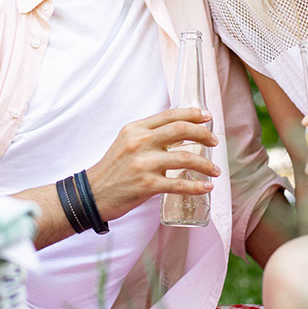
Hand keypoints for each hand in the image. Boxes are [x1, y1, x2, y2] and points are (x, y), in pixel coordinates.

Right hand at [86, 107, 220, 220]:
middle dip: (204, 135)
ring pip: (185, 158)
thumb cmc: (113, 169)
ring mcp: (144, 164)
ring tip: (215, 170)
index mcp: (135, 129)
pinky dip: (196, 186)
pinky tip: (206, 187)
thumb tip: (179, 131)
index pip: (170, 115)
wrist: (92, 194)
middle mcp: (140, 142)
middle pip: (181, 130)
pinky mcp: (147, 185)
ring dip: (205, 164)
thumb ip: (148, 135)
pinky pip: (179, 184)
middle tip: (214, 142)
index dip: (193, 114)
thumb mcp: (126, 142)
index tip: (207, 117)